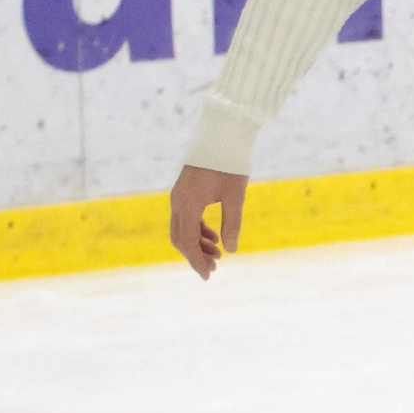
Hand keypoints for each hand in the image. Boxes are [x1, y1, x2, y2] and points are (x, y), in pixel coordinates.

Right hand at [170, 165, 247, 279]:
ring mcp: (179, 196)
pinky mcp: (185, 192)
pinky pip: (186, 217)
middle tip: (213, 269)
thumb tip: (230, 250)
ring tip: (217, 255)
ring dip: (197, 244)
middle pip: (180, 238)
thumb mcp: (235, 196)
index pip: (186, 241)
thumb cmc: (230, 164)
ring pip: (182, 228)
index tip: (207, 276)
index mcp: (187, 203)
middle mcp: (178, 201)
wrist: (221, 136)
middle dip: (195, 255)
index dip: (196, 260)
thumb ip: (232, 223)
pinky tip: (213, 238)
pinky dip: (197, 230)